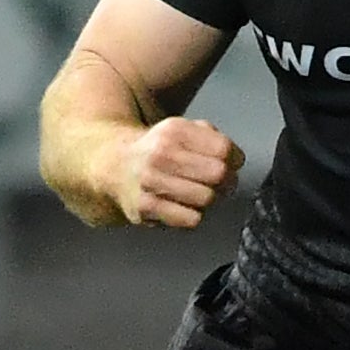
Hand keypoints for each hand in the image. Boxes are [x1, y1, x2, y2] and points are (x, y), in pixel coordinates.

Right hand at [99, 116, 238, 229]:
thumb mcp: (181, 130)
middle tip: (221, 184)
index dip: (235, 160)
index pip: (224, 149)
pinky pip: (190, 219)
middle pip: (218, 174)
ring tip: (200, 194)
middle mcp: (161, 154)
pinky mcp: (145, 207)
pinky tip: (185, 207)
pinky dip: (194, 215)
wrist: (114, 166)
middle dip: (227, 182)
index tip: (231, 164)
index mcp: (174, 131)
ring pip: (206, 198)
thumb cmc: (157, 150)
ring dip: (210, 200)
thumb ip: (211, 137)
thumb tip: (234, 160)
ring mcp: (151, 182)